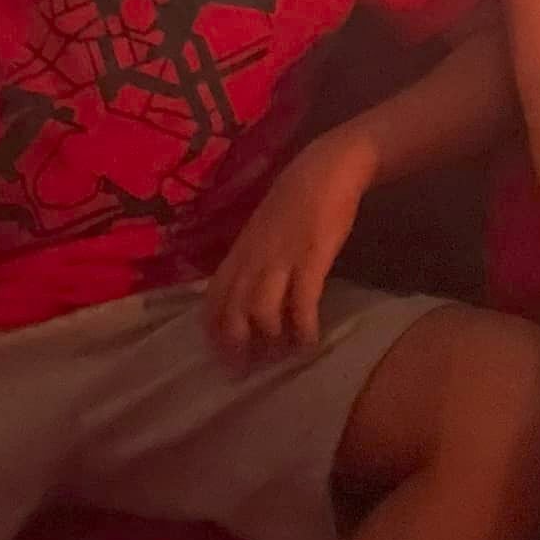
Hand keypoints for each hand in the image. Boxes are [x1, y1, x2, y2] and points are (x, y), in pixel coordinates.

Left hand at [205, 132, 375, 363]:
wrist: (326, 168)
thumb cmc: (296, 197)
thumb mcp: (262, 227)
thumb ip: (252, 257)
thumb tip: (248, 291)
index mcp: (240, 250)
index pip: (213, 298)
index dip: (213, 330)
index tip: (219, 355)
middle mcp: (254, 258)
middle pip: (233, 312)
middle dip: (236, 347)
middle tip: (247, 371)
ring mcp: (282, 259)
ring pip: (262, 313)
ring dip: (272, 343)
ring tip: (284, 357)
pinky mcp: (312, 259)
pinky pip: (301, 304)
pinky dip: (303, 329)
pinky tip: (310, 342)